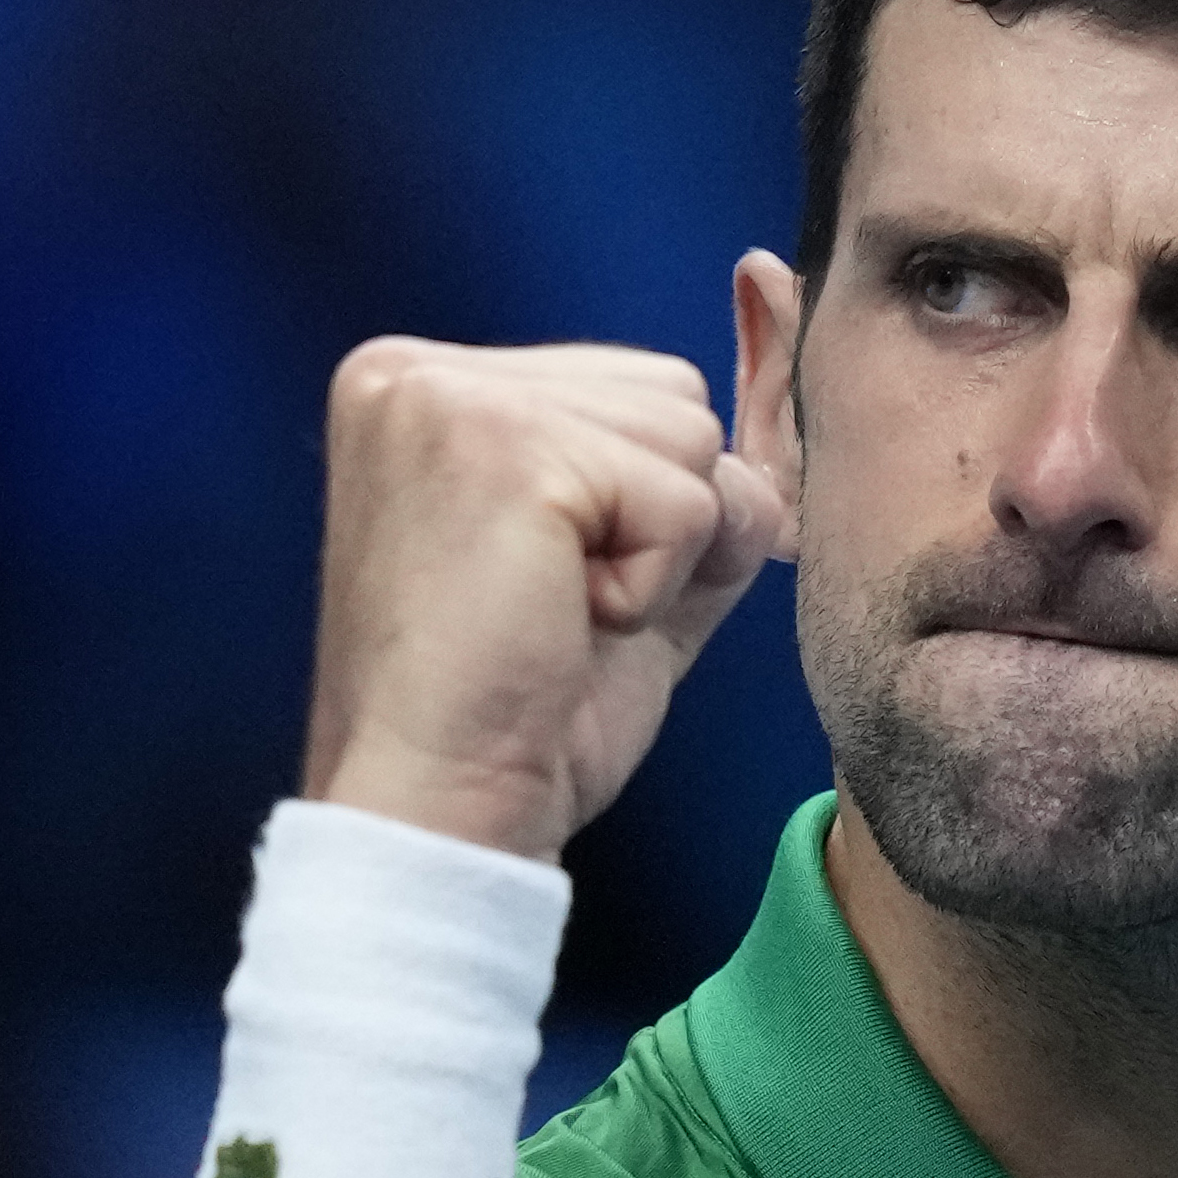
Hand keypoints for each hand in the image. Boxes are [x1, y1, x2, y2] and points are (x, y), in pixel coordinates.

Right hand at [294, 339, 790, 861]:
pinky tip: (563, 623)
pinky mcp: (505, 448)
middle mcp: (414, 369)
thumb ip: (672, 489)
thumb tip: (763, 466)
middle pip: (673, 396)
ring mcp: (451, 398)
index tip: (541, 588)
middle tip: (552, 606)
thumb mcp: (606, 568)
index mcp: (420, 383)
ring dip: (658, 555)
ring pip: (691, 437)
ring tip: (555, 610)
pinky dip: (656, 589)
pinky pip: (688, 502)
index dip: (640, 510)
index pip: (633, 388)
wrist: (442, 809)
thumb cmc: (510, 713)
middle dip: (657, 521)